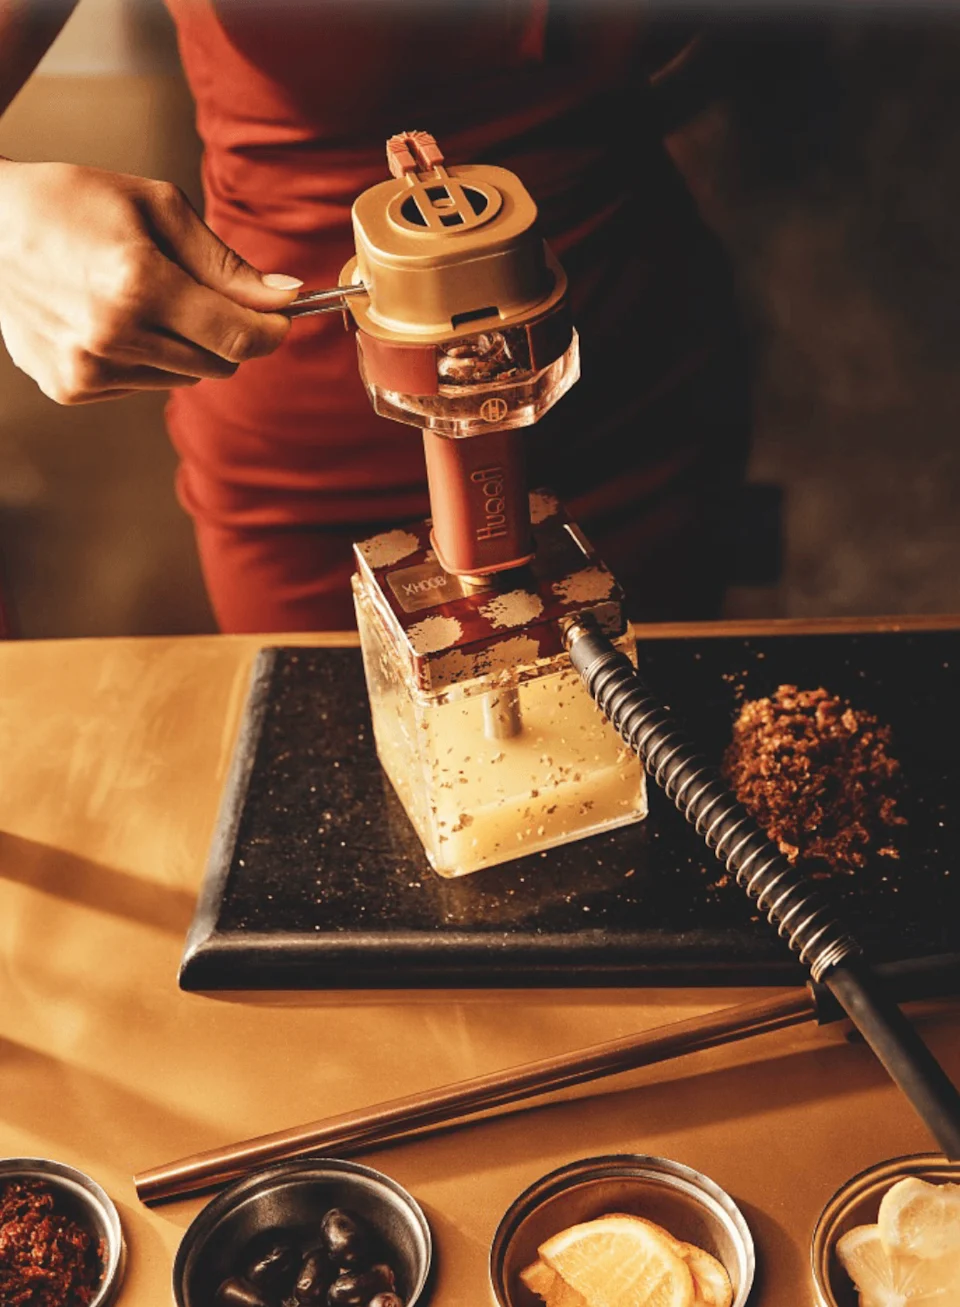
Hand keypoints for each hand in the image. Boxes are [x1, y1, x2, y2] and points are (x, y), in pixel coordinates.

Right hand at [0, 160, 301, 403]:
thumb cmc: (76, 202)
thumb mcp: (157, 207)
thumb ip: (225, 264)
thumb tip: (285, 299)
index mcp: (138, 283)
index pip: (238, 336)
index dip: (271, 331)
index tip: (281, 319)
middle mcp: (112, 335)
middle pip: (219, 364)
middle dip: (226, 334)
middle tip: (203, 296)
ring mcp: (88, 368)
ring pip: (184, 378)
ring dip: (182, 345)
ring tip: (138, 299)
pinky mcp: (71, 387)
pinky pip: (143, 385)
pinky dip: (143, 358)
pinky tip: (106, 319)